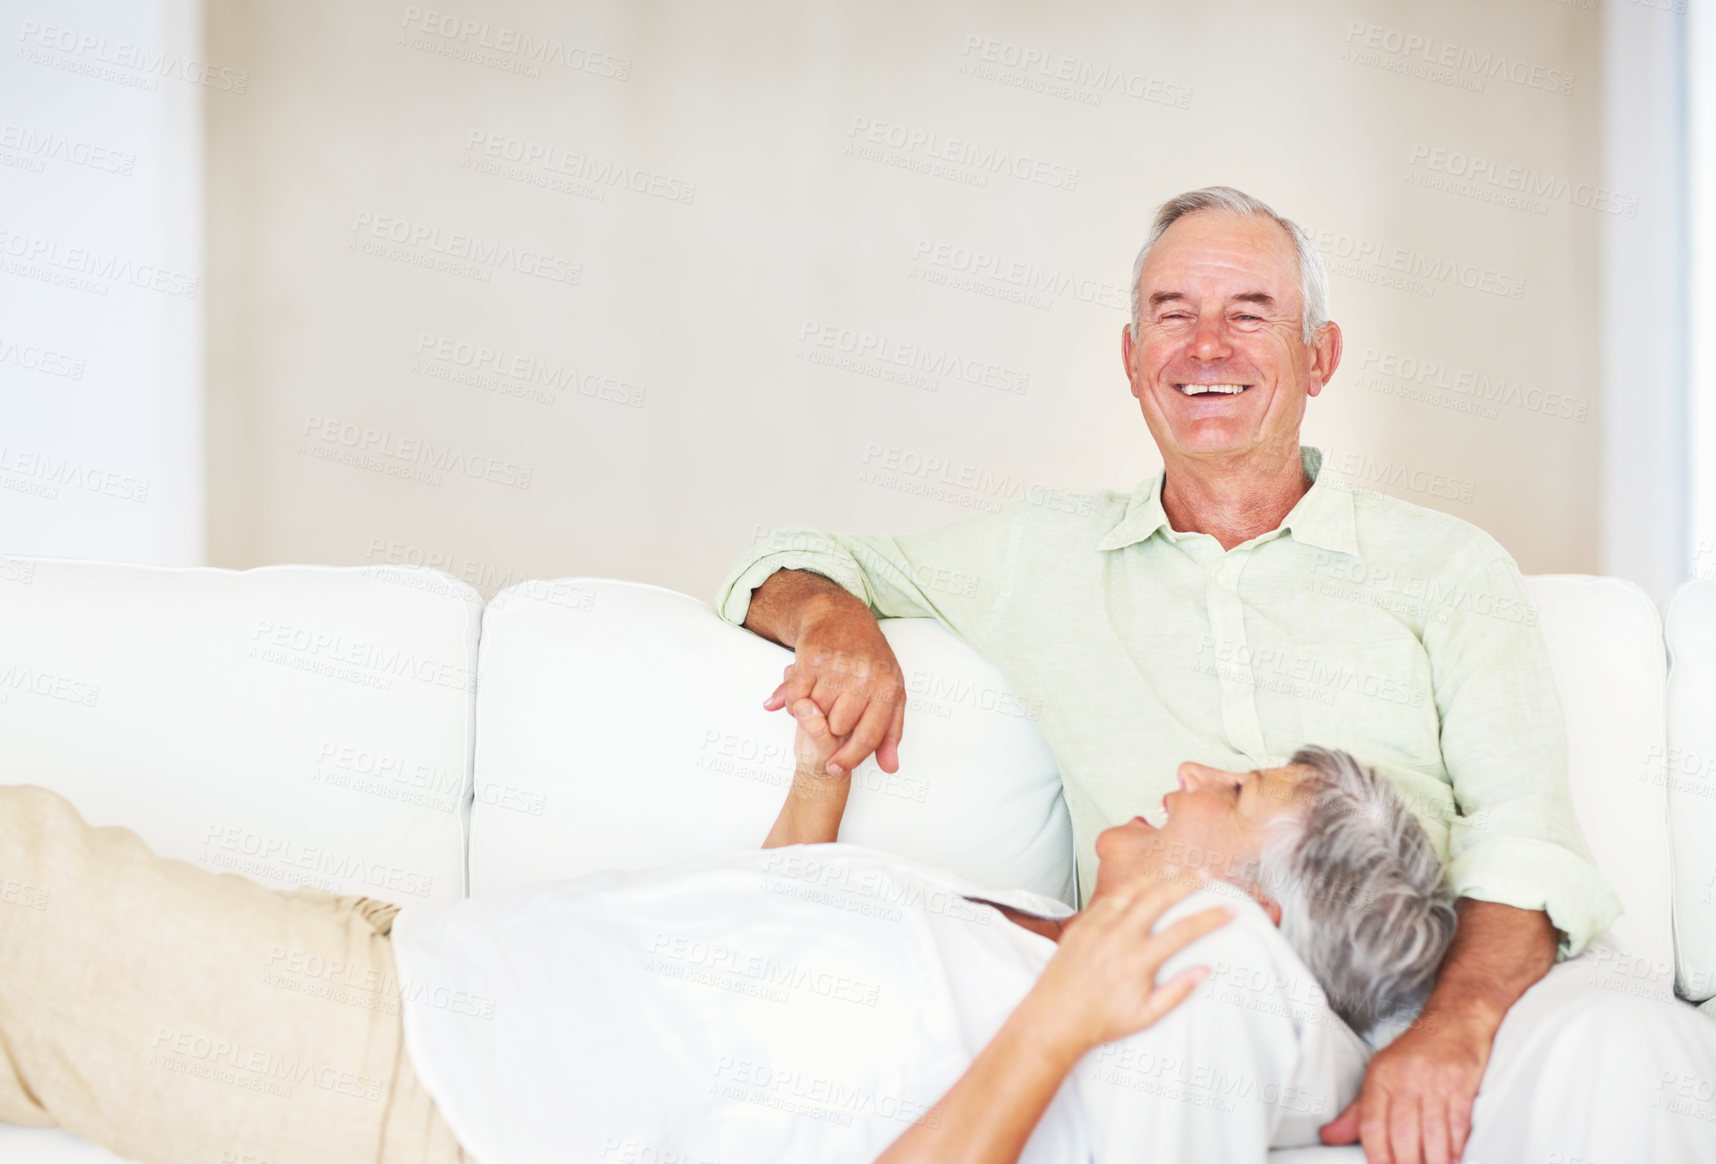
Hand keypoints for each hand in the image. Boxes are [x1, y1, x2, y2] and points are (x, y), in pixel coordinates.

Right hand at [763, 608, 905, 776]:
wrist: (841, 617)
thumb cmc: (869, 659)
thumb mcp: (890, 692)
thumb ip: (890, 732)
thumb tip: (890, 767)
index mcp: (887, 689)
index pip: (869, 736)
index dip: (849, 758)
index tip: (834, 768)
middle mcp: (864, 678)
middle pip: (839, 727)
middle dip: (830, 730)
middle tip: (827, 721)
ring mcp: (838, 668)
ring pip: (817, 713)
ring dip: (810, 716)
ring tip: (816, 706)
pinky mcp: (812, 659)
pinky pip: (797, 697)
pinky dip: (793, 704)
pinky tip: (799, 700)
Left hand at [1017, 875, 1232, 1057]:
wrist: (1054, 1018)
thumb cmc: (1101, 1021)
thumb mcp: (1145, 1017)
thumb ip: (1177, 991)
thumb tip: (1205, 970)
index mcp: (1138, 962)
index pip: (1183, 931)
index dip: (1210, 918)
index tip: (1228, 910)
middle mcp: (1118, 938)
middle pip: (1160, 898)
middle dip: (1186, 883)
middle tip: (1205, 876)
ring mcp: (1097, 927)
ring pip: (1132, 891)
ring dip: (1158, 878)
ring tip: (1176, 870)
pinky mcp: (1081, 924)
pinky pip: (1108, 898)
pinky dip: (1129, 887)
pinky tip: (1141, 884)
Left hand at [1319, 1009, 1490, 1163]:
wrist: (1455, 1021)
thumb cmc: (1414, 1053)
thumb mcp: (1380, 1074)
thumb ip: (1358, 1111)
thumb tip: (1330, 1136)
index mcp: (1381, 1076)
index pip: (1372, 1124)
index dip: (1377, 1155)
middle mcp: (1406, 1078)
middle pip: (1403, 1134)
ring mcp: (1435, 1081)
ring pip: (1432, 1135)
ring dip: (1433, 1162)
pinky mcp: (1462, 1085)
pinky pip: (1458, 1126)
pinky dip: (1455, 1149)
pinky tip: (1451, 1159)